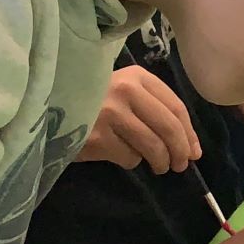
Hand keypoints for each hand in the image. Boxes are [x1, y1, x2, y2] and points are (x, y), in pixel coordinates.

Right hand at [76, 65, 200, 172]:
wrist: (48, 107)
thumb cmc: (94, 101)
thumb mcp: (125, 93)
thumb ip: (157, 111)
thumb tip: (192, 148)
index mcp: (137, 76)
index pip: (176, 107)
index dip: (189, 133)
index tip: (194, 151)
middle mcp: (125, 91)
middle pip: (168, 128)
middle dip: (180, 152)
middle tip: (180, 165)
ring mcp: (109, 113)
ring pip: (152, 146)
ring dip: (160, 162)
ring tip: (159, 167)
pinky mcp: (96, 137)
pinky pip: (129, 157)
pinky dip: (132, 162)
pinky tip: (123, 156)